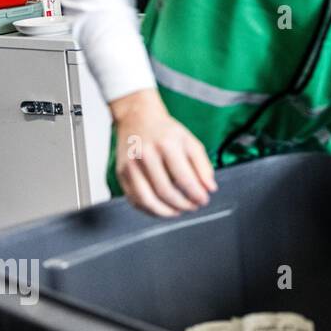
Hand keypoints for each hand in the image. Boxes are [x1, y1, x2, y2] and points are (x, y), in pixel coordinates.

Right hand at [110, 88, 216, 216]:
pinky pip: (135, 200)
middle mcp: (145, 155)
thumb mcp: (190, 141)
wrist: (137, 118)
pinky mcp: (120, 174)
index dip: (196, 194)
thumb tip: (210, 188)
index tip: (204, 200)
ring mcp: (130, 166)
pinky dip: (150, 209)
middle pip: (165, 191)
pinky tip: (162, 208)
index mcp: (166, 144)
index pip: (183, 178)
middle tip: (193, 206)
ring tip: (179, 211)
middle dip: (183, 204)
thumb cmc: (165, 131)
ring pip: (147, 200)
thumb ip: (203, 165)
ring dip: (166, 212)